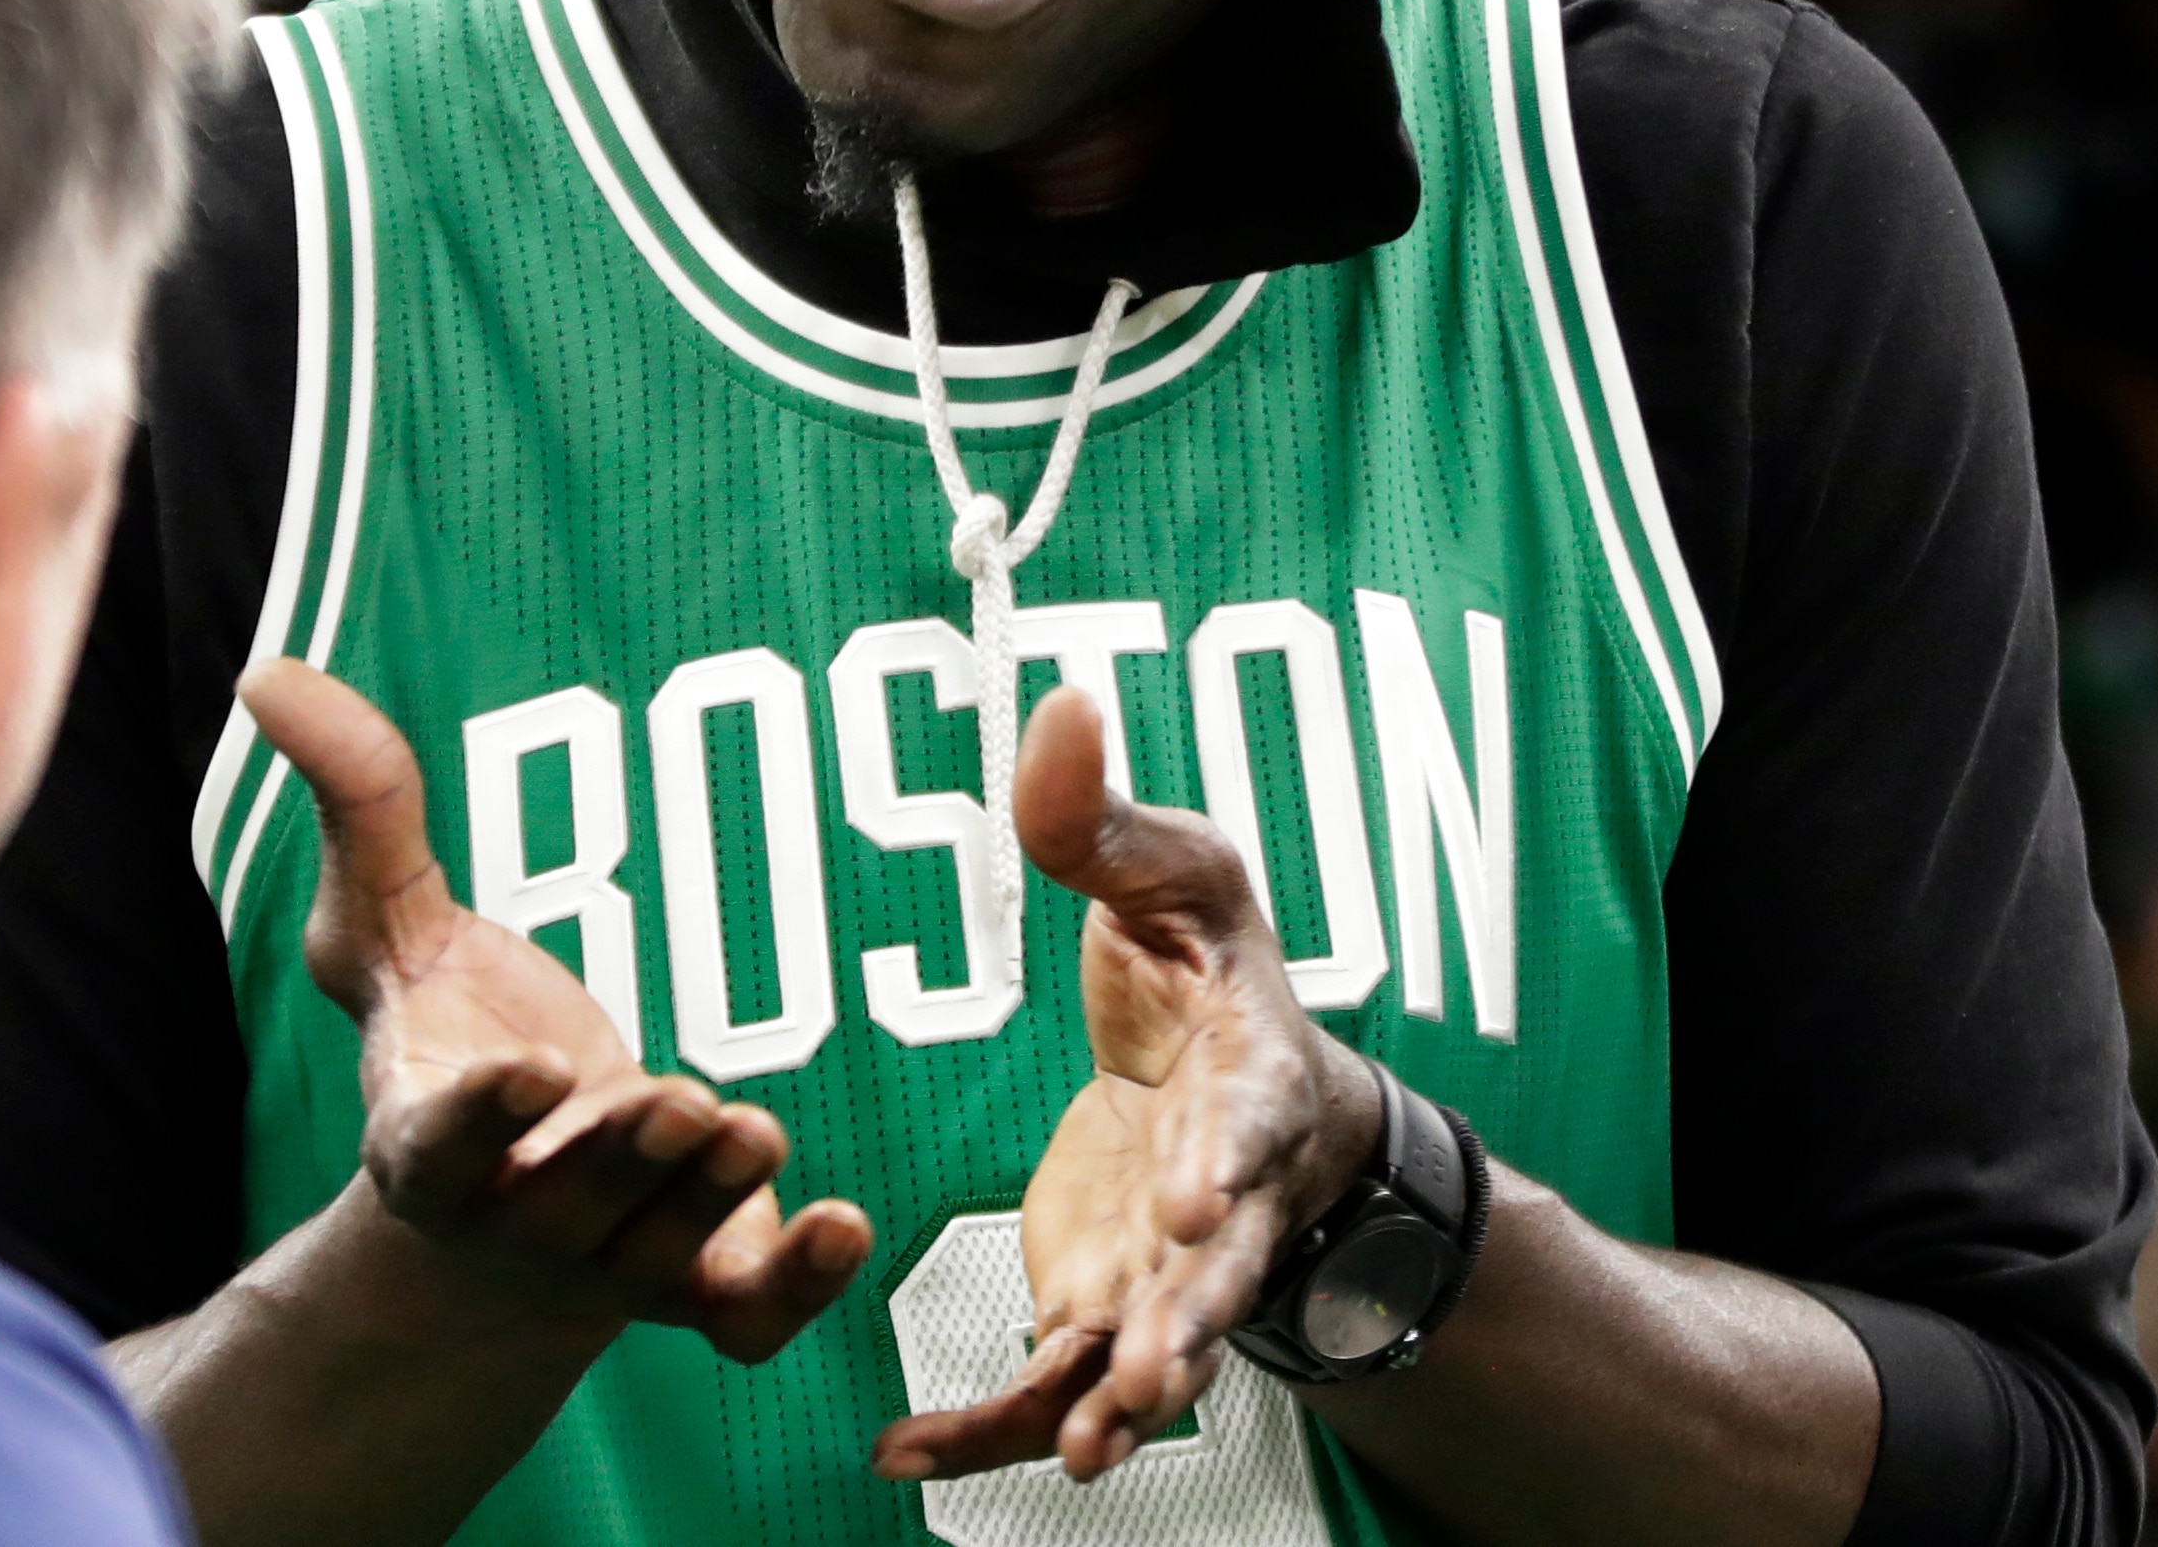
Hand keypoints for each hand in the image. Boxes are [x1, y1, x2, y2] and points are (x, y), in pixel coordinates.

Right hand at [240, 658, 872, 1358]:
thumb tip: (268, 672)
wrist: (507, 1200)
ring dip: (709, 1196)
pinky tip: (846, 1222)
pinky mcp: (699, 1292)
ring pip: (658, 1253)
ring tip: (747, 1125)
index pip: (438, 1151)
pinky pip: (748, 1320)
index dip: (479, 1120)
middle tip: (677, 1102)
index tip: (526, 1070)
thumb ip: (357, 808)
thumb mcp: (387, 927)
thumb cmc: (442, 1037)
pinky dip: (798, 1288)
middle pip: (564, 1205)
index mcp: (424, 1145)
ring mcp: (609, 1270)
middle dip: (616, 1157)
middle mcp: (514, 1221)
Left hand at [870, 685, 1380, 1486]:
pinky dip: (989, 1432)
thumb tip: (1056, 702)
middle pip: (1221, 1274)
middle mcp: (1223, 1197)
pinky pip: (1046, 1384)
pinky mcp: (1094, 1305)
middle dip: (1193, 1323)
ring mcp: (1163, 1269)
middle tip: (1155, 1369)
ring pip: (1150, 1352)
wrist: (1240, 1089)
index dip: (1231, 1157)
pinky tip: (905, 1456)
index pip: (1251, 1120)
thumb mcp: (1174, 875)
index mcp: (1252, 1076)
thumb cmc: (1213, 974)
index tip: (1200, 1190)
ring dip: (1120, 1400)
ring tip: (1089, 1447)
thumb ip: (1099, 817)